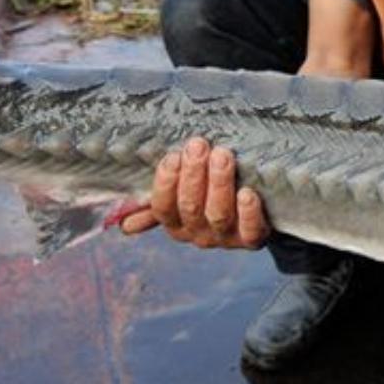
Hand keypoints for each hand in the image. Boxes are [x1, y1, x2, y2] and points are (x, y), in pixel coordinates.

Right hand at [119, 136, 268, 249]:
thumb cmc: (211, 192)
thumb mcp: (182, 196)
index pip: (163, 207)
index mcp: (176, 223)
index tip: (173, 156)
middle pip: (190, 207)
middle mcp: (198, 234)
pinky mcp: (254, 239)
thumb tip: (124, 225)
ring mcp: (226, 238)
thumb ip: (154, 204)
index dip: (166, 183)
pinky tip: (247, 192)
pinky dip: (249, 212)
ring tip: (223, 154)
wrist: (258, 208)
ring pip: (218, 214)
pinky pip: (250, 231)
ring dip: (219, 183)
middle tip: (199, 145)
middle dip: (194, 174)